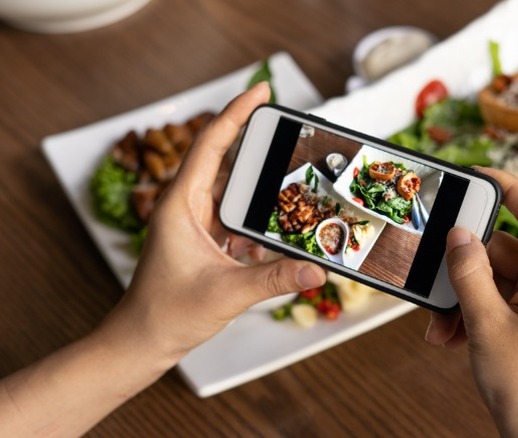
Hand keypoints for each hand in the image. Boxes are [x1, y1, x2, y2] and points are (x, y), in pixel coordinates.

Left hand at [98, 82, 326, 362]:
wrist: (142, 341)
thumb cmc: (165, 314)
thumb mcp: (226, 293)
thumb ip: (274, 279)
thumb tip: (315, 269)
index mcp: (180, 205)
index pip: (211, 145)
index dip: (236, 113)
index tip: (261, 90)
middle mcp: (186, 207)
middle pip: (225, 161)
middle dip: (256, 144)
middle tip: (288, 129)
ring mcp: (195, 224)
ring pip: (232, 190)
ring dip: (259, 185)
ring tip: (291, 179)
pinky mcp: (204, 241)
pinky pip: (235, 216)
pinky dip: (257, 216)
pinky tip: (278, 226)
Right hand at [426, 167, 517, 435]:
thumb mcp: (486, 322)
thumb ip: (469, 272)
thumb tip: (460, 236)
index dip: (507, 186)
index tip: (479, 174)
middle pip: (507, 253)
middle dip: (466, 272)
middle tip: (437, 291)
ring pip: (502, 283)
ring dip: (466, 300)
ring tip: (442, 330)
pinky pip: (508, 304)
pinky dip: (480, 315)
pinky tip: (454, 337)